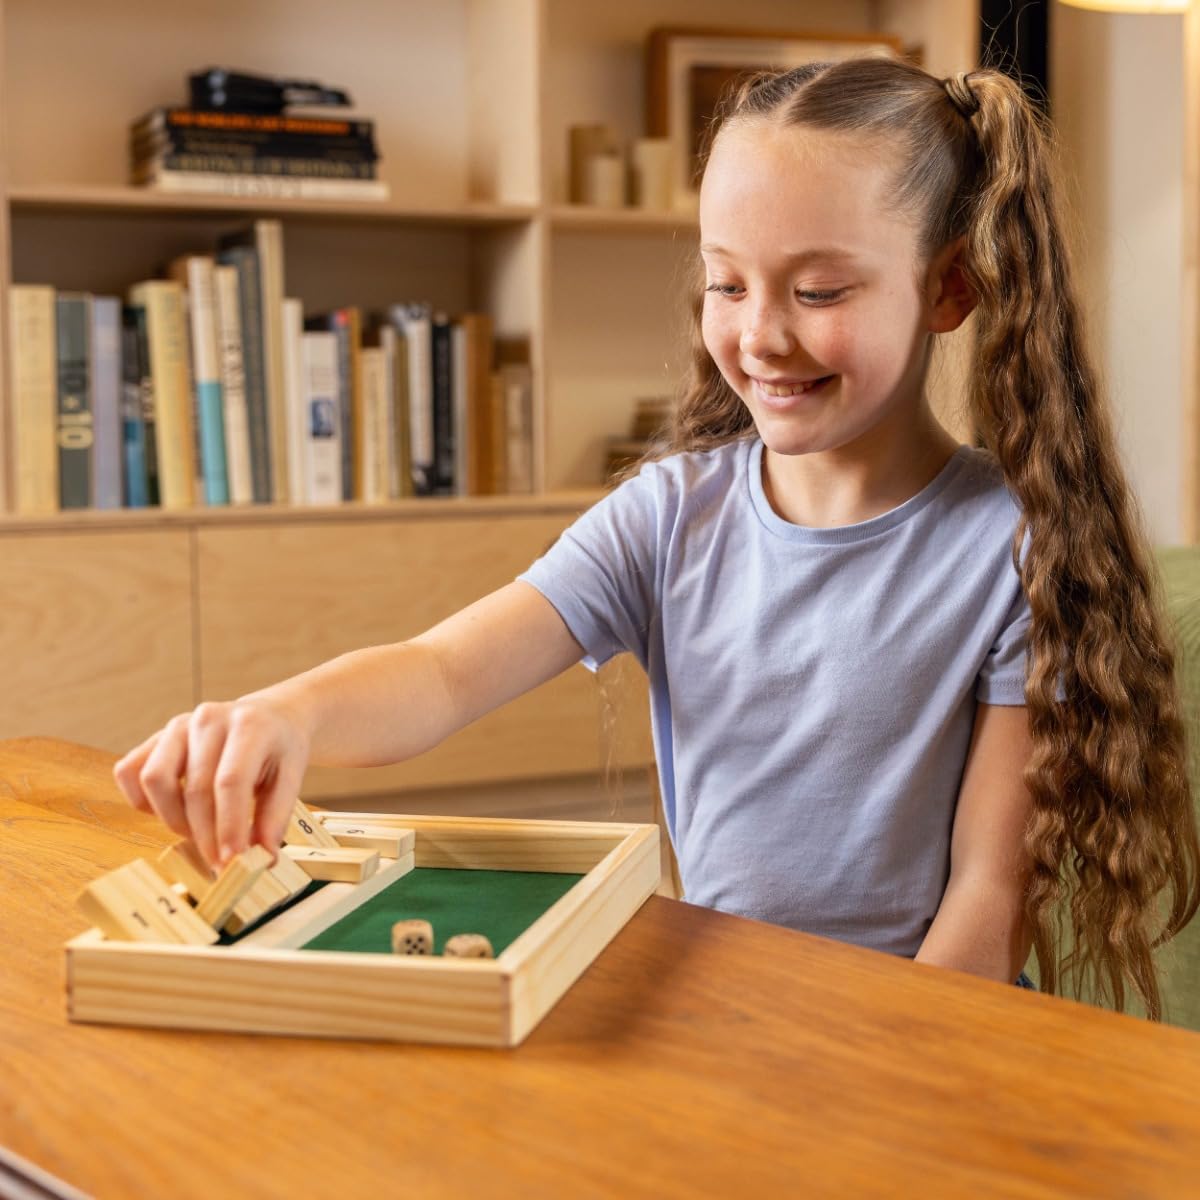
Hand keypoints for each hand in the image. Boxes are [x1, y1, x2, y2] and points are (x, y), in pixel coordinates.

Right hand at [112, 696, 311, 869]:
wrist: (270, 716)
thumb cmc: (280, 748)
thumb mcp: (292, 777)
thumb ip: (275, 818)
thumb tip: (262, 859)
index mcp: (250, 726)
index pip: (231, 781)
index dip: (228, 826)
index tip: (230, 861)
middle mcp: (210, 719)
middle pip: (196, 789)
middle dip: (206, 836)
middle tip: (219, 863)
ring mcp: (179, 725)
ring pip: (155, 779)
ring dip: (173, 819)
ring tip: (200, 833)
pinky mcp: (157, 736)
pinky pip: (130, 771)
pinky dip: (143, 800)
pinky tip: (172, 810)